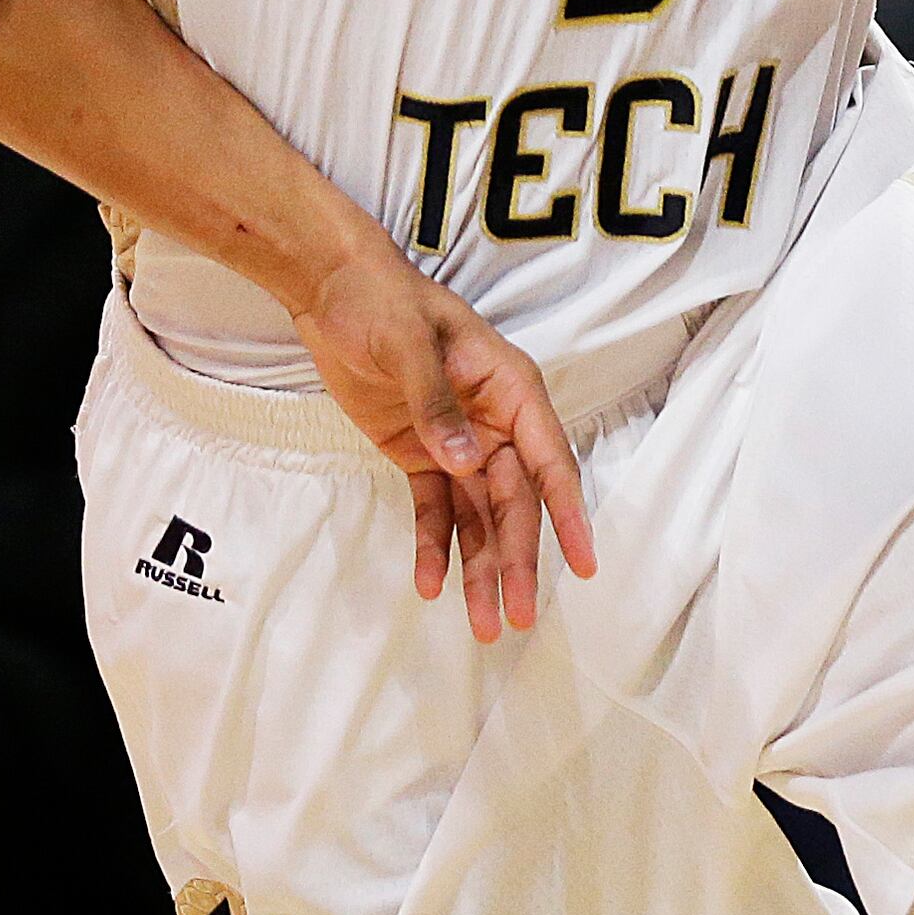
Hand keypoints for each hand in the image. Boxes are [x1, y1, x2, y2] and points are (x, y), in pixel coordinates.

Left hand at [292, 250, 596, 642]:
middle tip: (514, 618)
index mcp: (511, 389)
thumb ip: (435, 403)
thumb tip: (466, 464)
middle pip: (514, 503)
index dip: (568, 515)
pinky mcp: (420, 455)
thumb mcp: (408, 342)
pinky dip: (434, 546)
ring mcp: (458, 442)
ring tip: (480, 626)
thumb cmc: (382, 299)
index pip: (549, 461)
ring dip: (480, 569)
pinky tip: (430, 584)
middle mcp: (495, 423)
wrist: (330, 288)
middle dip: (516, 560)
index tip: (583, 564)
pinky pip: (434, 509)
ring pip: (479, 517)